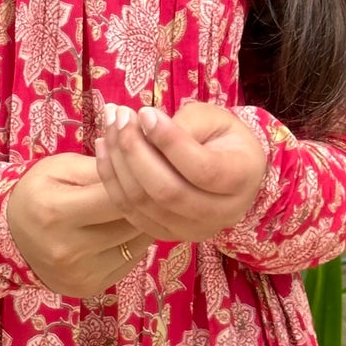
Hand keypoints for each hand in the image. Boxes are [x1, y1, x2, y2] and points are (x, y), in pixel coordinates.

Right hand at [5, 154, 151, 299]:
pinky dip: (135, 243)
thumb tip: (140, 165)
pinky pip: (131, 261)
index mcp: (57, 212)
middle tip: (148, 185)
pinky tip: (122, 229)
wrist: (10, 236)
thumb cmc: (39, 192)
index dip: (138, 180)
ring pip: (138, 243)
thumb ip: (102, 167)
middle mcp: (68, 250)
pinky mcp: (90, 288)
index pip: (117, 196)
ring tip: (135, 206)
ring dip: (145, 222)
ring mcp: (80, 275)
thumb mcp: (62, 167)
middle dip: (146, 201)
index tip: (146, 168)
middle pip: (132, 222)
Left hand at [94, 100, 266, 244]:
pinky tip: (103, 149)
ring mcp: (193, 230)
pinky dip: (112, 180)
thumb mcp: (213, 118)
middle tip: (120, 116)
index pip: (202, 168)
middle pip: (168, 192)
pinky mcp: (167, 235)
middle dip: (135, 151)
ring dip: (118, 163)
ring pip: (145, 204)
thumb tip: (145, 127)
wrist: (228, 167)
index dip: (169, 141)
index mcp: (242, 178)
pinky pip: (131, 213)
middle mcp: (222, 213)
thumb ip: (185, 124)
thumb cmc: (221, 135)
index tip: (145, 111)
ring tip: (109, 127)